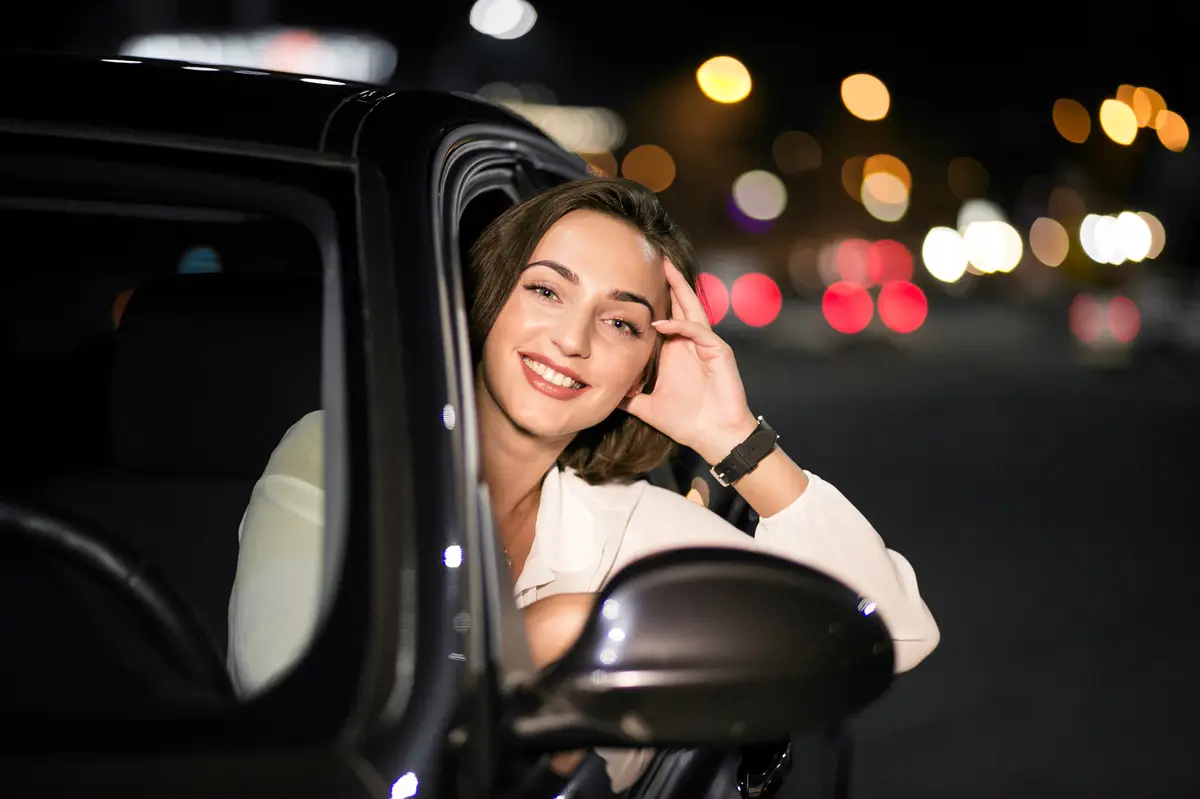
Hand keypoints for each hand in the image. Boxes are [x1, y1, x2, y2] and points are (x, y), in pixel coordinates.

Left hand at [621, 260, 758, 464]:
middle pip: (680, 304)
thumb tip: (606, 396)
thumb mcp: (648, 408)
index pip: (665, 316)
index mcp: (676, 351)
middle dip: (670, 281)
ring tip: (666, 269)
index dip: (655, 298)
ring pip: (693, 309)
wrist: (714, 437)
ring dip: (680, 289)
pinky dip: (679, 325)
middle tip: (656, 257)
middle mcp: (691, 343)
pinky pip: (698, 331)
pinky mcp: (718, 352)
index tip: (636, 281)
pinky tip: (661, 323)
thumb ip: (629, 399)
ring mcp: (706, 345)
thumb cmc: (687, 422)